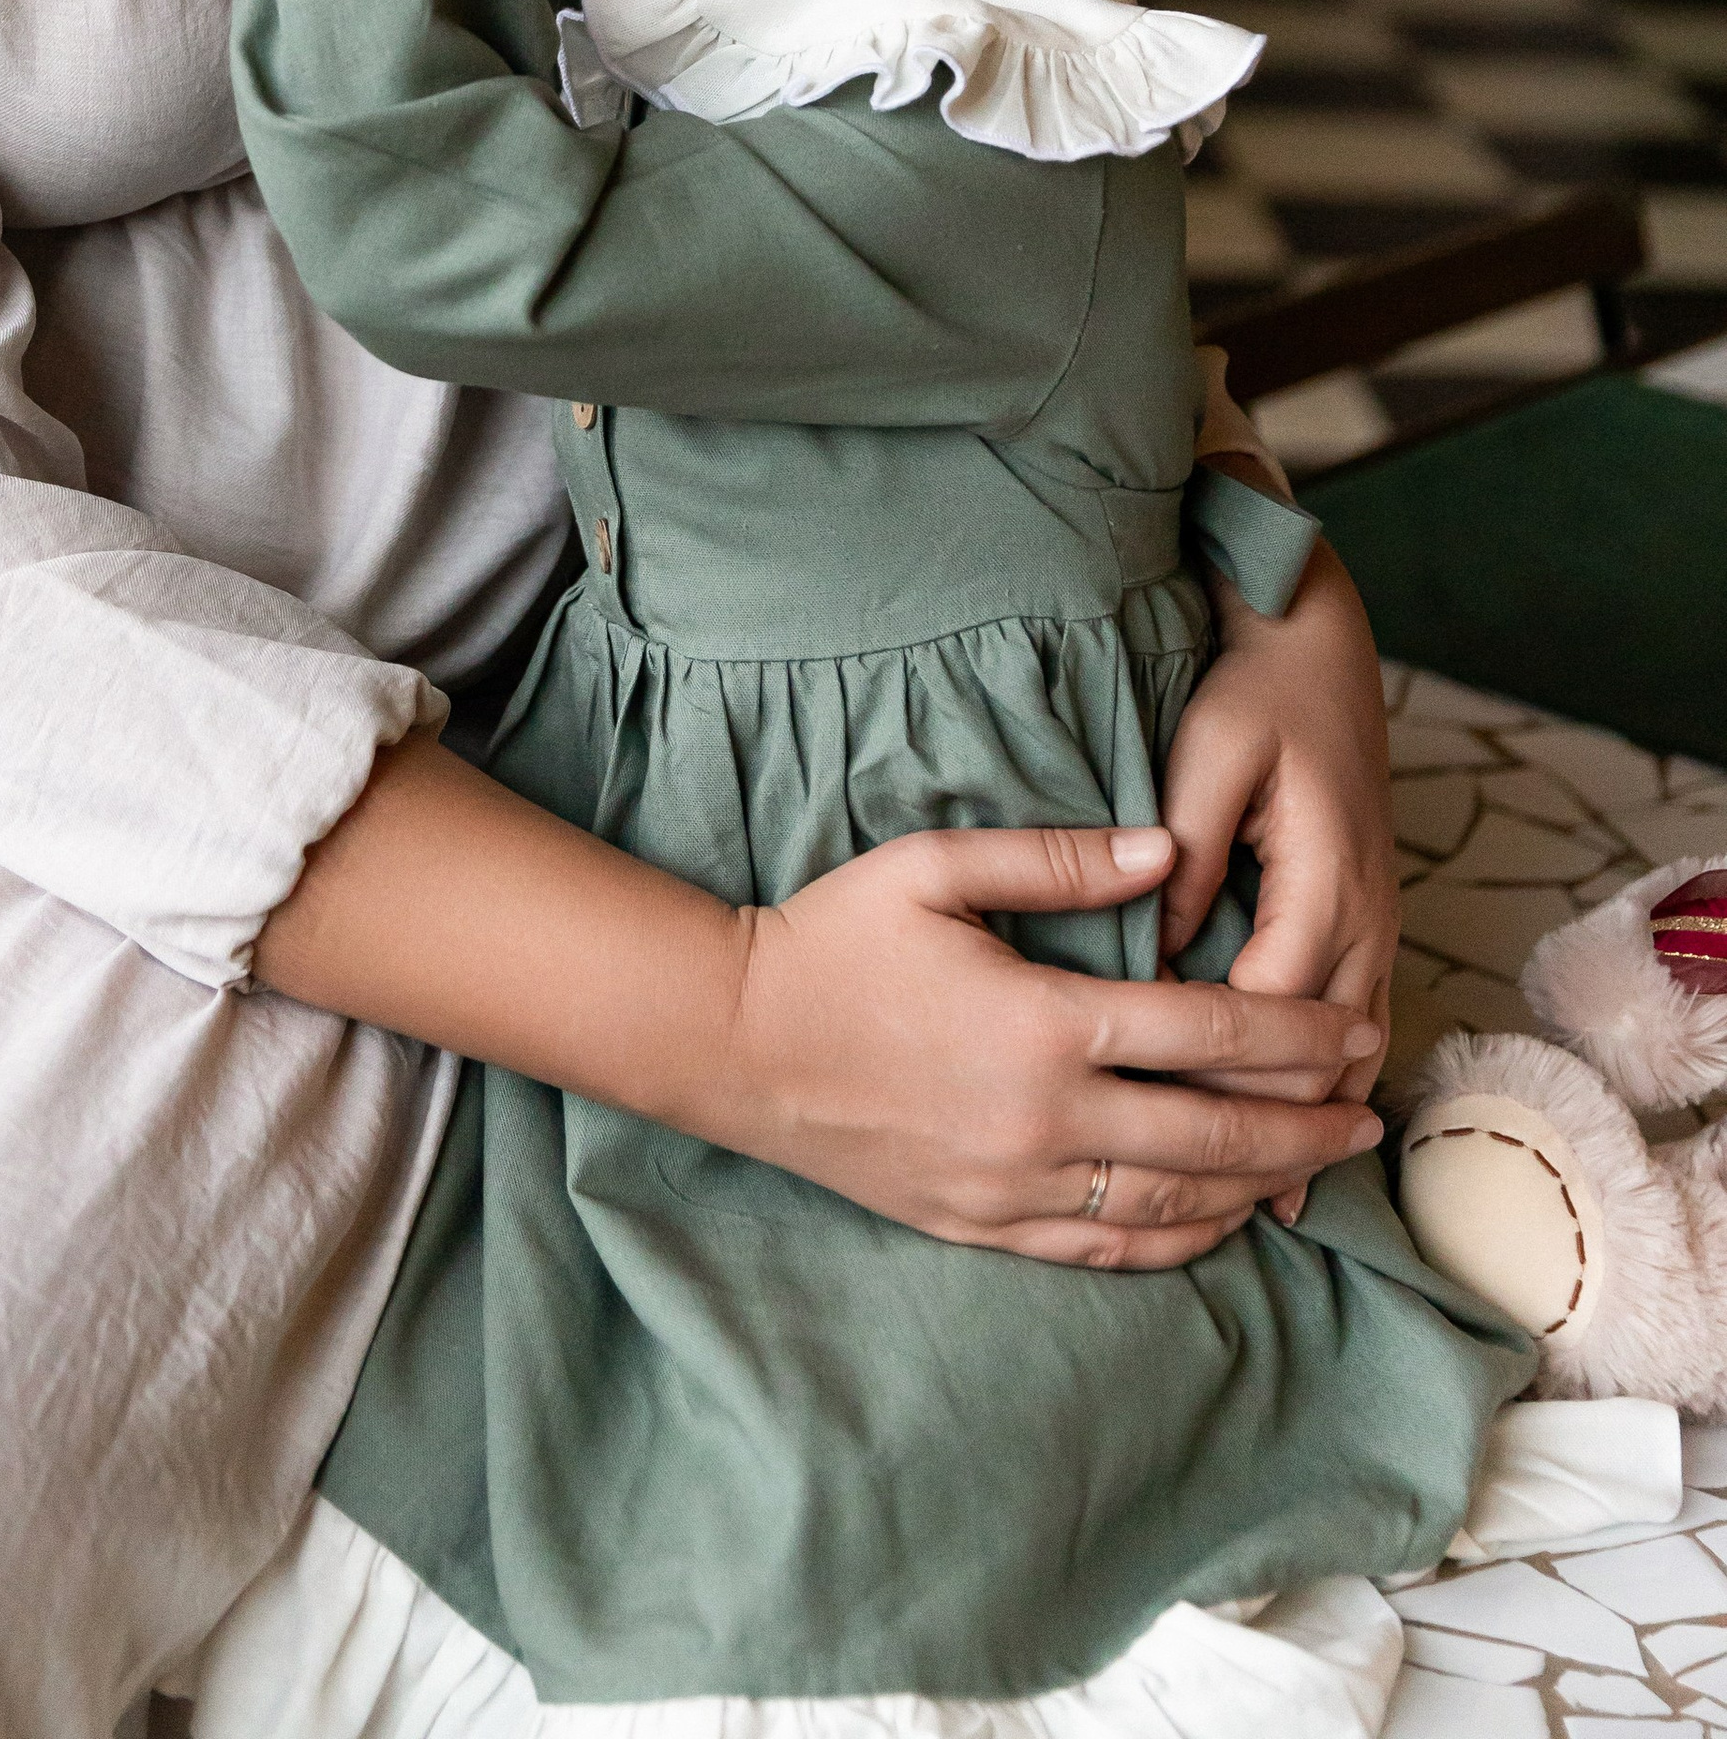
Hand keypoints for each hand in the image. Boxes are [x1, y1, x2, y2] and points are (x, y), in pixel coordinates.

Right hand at [259, 737, 1387, 1275]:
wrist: (732, 1041)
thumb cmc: (833, 937)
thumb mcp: (937, 868)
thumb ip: (1060, 859)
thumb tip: (1169, 852)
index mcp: (1043, 1024)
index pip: (1206, 1034)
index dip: (1294, 1035)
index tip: (1355, 1031)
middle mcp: (1042, 1119)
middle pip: (1213, 1134)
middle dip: (1304, 1123)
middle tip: (1370, 1111)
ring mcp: (1013, 1186)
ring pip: (1172, 1205)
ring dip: (1258, 1187)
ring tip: (1316, 1167)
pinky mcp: (982, 1226)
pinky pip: (1107, 1250)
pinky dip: (1179, 1240)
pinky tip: (1220, 1221)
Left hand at [1158, 540, 1399, 1208]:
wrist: (1322, 654)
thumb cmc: (1257, 697)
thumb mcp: (1210, 752)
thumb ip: (1184, 846)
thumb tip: (1158, 940)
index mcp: (1324, 877)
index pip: (1272, 1002)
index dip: (1214, 1063)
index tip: (1142, 1106)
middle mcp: (1366, 916)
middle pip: (1322, 1052)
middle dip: (1261, 1121)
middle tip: (1186, 1187)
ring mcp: (1378, 927)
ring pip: (1352, 1056)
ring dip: (1304, 1123)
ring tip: (1244, 1204)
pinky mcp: (1368, 928)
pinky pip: (1357, 1032)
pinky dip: (1325, 1093)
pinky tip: (1291, 1150)